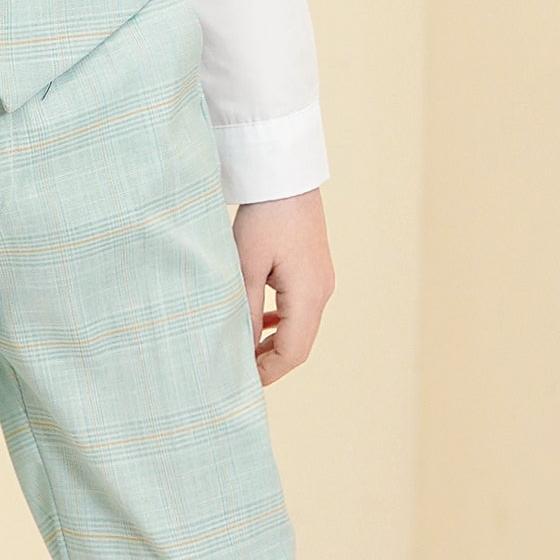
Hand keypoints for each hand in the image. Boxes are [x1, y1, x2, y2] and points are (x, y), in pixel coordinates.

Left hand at [233, 188, 332, 385]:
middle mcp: (321, 292)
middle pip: (300, 345)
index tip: (240, 381)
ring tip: (243, 351)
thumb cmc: (263, 217)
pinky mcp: (315, 271)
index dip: (268, 372)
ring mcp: (321, 281)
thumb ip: (246, 312)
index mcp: (308, 294)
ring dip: (274, 344)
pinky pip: (301, 310)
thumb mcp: (245, 267)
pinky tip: (260, 323)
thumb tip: (242, 349)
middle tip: (237, 371)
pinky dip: (282, 323)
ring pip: (301, 328)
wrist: (285, 177)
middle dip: (270, 362)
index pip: (293, 352)